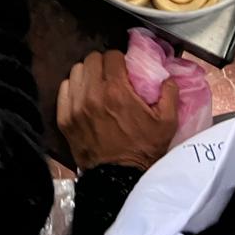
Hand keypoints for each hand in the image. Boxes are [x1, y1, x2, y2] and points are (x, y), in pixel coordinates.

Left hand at [57, 50, 178, 171]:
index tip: (124, 68)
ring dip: (87, 74)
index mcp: (116, 91)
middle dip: (103, 64)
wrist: (119, 179)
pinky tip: (84, 96)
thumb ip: (169, 94)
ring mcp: (75, 106)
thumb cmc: (144, 149)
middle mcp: (92, 94)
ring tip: (96, 85)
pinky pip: (64, 89)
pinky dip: (74, 88)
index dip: (120, 59)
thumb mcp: (167, 122)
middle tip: (111, 75)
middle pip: (91, 60)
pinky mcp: (64, 118)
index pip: (111, 56)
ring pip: (76, 71)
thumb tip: (167, 76)